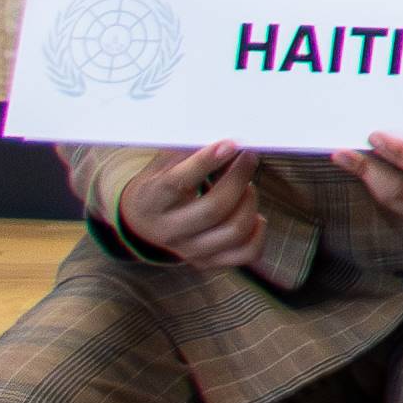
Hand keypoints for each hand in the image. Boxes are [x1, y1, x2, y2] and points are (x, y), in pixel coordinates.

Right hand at [112, 141, 275, 269]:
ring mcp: (189, 251)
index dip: (206, 162)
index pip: (177, 183)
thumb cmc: (162, 184)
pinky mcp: (209, 262)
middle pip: (214, 208)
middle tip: (248, 158)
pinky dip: (259, 231)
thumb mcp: (165, 164)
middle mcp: (168, 230)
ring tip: (246, 186)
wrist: (144, 220)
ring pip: (235, 230)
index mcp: (151, 201)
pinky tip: (253, 215)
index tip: (230, 144)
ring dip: (250, 202)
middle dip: (239, 179)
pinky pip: (247, 253)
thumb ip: (191, 151)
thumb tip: (229, 140)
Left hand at [345, 136, 402, 246]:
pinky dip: (385, 191)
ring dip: (370, 181)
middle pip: (401, 191)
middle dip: (369, 170)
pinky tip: (374, 176)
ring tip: (350, 160)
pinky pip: (402, 209)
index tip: (376, 136)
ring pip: (395, 203)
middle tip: (345, 152)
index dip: (398, 153)